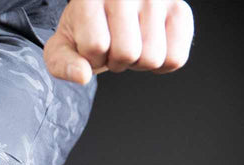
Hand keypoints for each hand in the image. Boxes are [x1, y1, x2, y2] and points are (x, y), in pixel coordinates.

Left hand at [44, 0, 193, 83]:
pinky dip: (160, 64)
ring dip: (137, 62)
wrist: (110, 8)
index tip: (91, 44)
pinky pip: (176, 58)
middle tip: (113, 46)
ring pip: (152, 58)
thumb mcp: (63, 45)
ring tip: (130, 43)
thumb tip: (82, 76)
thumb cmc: (85, 29)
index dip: (91, 57)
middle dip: (115, 61)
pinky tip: (149, 47)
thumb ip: (62, 63)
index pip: (96, 45)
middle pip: (127, 53)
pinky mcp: (180, 9)